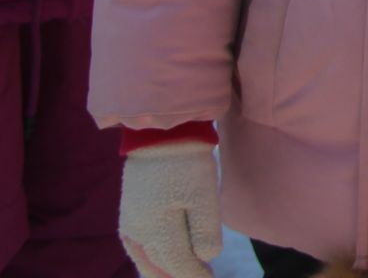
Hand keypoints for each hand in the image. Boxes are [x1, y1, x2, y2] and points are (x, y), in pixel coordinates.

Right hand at [118, 141, 221, 277]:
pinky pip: (137, 250)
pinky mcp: (128, 217)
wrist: (161, 137)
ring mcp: (129, 226)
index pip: (179, 265)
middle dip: (180, 276)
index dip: (196, 276)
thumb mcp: (204, 196)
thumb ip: (205, 231)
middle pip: (160, 267)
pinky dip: (150, 261)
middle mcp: (137, 234)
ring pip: (145, 262)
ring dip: (163, 272)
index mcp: (156, 231)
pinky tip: (160, 263)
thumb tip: (206, 258)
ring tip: (182, 275)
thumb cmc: (187, 166)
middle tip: (201, 277)